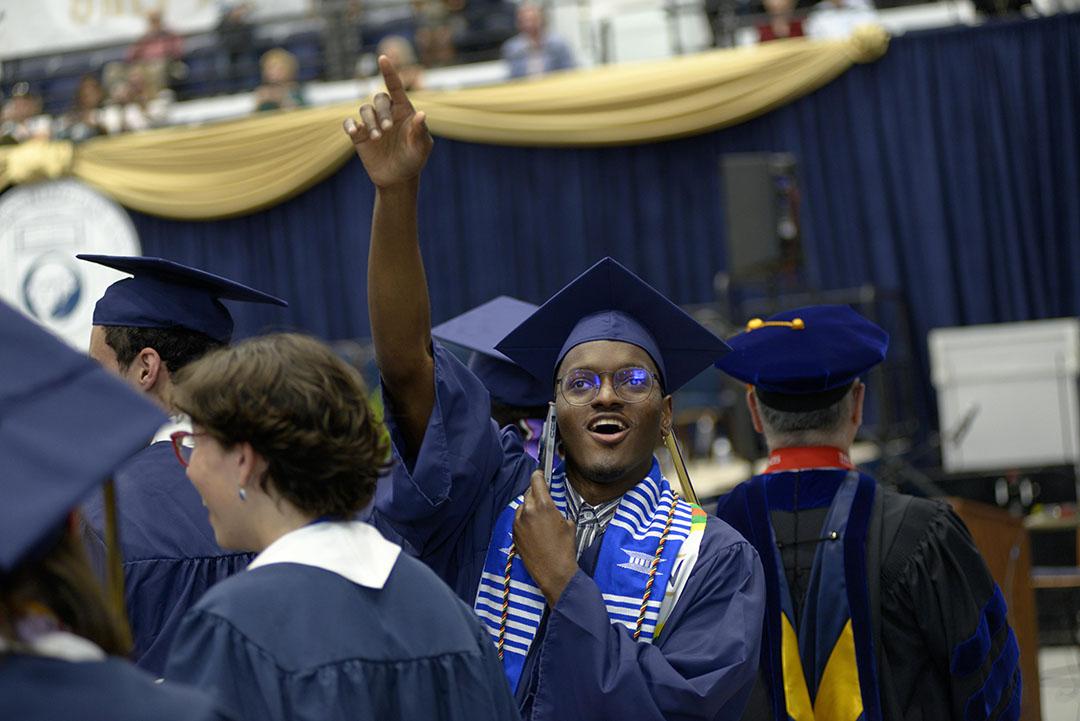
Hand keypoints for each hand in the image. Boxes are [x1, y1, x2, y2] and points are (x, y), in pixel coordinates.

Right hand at [343, 55, 432, 188]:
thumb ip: (420, 132)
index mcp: (403, 110)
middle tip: (387, 130)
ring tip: (376, 138)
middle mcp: (386, 112)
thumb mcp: (421, 148)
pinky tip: (353, 132)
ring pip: (365, 110)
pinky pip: (349, 123)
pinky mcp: (358, 135)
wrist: (398, 178)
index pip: (395, 87)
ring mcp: (371, 123)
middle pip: (379, 99)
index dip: (389, 72)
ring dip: (369, 122)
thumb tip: (422, 114)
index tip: (383, 58)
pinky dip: (349, 125)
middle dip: (382, 112)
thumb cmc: (414, 159)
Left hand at [513, 470, 577, 605]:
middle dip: (536, 493)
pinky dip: (524, 520)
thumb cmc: (565, 548)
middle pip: (529, 492)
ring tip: (540, 518)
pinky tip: (534, 530)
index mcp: (544, 506)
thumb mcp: (568, 524)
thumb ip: (557, 510)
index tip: (540, 474)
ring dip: (529, 507)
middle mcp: (528, 511)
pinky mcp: (514, 534)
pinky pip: (518, 520)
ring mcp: (518, 523)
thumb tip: (552, 508)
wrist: (554, 572)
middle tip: (543, 498)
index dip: (539, 475)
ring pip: (522, 506)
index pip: (536, 481)